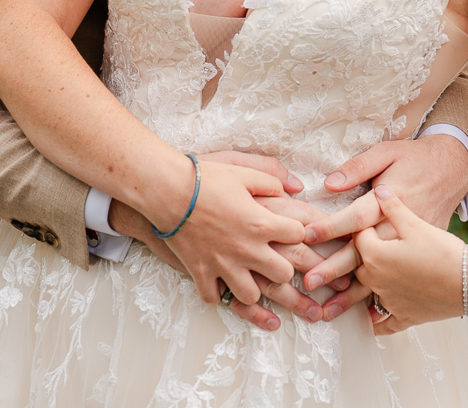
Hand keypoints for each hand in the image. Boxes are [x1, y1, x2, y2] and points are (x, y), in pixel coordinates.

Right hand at [136, 156, 305, 309]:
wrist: (167, 190)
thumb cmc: (205, 179)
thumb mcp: (243, 170)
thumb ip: (272, 178)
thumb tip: (293, 187)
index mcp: (261, 223)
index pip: (299, 235)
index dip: (298, 230)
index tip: (290, 228)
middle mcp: (247, 249)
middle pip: (284, 274)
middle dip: (284, 267)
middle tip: (275, 257)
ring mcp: (223, 265)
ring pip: (251, 296)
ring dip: (253, 287)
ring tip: (249, 275)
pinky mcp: (200, 272)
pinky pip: (213, 298)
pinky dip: (217, 293)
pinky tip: (219, 282)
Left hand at [296, 134, 467, 310]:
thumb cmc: (441, 202)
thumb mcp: (397, 164)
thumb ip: (363, 172)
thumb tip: (333, 182)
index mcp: (386, 227)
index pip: (349, 226)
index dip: (325, 228)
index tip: (305, 234)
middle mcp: (389, 260)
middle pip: (352, 263)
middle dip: (328, 271)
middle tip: (307, 282)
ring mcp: (401, 284)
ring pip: (366, 291)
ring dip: (345, 301)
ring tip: (325, 312)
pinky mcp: (415, 302)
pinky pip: (390, 315)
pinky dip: (377, 320)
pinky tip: (364, 323)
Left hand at [354, 186, 466, 334]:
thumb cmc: (444, 251)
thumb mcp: (416, 223)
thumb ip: (393, 207)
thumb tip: (380, 190)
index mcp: (375, 255)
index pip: (357, 237)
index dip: (361, 228)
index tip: (362, 223)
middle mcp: (377, 281)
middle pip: (358, 264)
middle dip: (362, 254)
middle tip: (366, 246)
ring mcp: (389, 301)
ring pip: (367, 291)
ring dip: (365, 284)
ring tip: (363, 277)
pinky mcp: (405, 316)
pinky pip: (383, 323)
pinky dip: (376, 322)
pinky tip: (371, 322)